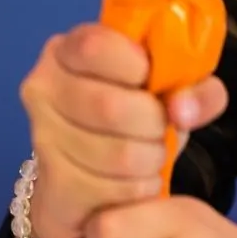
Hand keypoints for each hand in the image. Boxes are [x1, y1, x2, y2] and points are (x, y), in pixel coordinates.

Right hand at [19, 23, 227, 237]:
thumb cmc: (130, 120)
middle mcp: (42, 89)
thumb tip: (183, 110)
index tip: (151, 82)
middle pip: (110, 107)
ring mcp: (42, 137)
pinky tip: (134, 182)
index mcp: (67, 51)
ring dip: (151, 161)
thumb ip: (194, 88)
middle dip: (154, 125)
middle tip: (160, 130)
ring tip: (150, 157)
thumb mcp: (168, 90)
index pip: (94, 48)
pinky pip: (114, 189)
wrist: (87, 177)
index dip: (137, 68)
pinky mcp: (53, 182)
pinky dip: (139, 189)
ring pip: (118, 155)